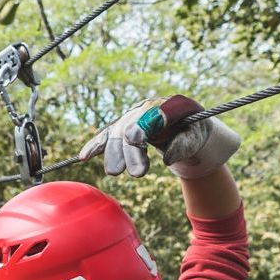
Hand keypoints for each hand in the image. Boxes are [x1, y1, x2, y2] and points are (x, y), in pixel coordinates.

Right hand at [79, 95, 240, 179]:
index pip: (152, 114)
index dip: (142, 125)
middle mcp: (146, 108)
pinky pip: (107, 136)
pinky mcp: (123, 127)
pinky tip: (83, 157)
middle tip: (137, 173)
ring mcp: (132, 117)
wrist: (186, 126)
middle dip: (130, 150)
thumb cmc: (192, 132)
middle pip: (131, 126)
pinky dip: (95, 146)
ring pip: (118, 133)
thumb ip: (184, 145)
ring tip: (114, 172)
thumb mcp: (196, 138)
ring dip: (114, 154)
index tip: (135, 138)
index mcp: (168, 106)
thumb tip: (167, 159)